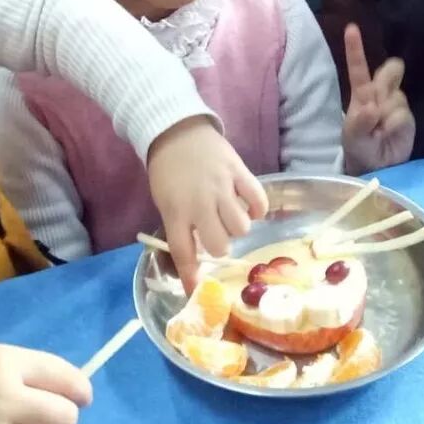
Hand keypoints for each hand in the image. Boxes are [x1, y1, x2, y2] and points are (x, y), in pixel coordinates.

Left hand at [147, 116, 268, 288]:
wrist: (176, 132)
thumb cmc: (167, 171)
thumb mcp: (165, 202)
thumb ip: (180, 227)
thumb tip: (200, 256)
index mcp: (176, 212)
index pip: (184, 252)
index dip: (192, 275)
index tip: (198, 291)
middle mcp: (200, 203)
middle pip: (220, 244)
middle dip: (220, 245)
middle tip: (217, 235)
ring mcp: (222, 187)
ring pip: (241, 226)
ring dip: (238, 227)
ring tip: (232, 217)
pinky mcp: (240, 172)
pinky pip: (258, 201)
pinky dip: (257, 209)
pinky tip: (250, 206)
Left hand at [341, 23, 414, 172]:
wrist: (377, 166)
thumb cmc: (359, 147)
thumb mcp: (352, 137)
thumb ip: (358, 122)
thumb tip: (371, 107)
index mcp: (361, 95)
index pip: (358, 69)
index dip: (355, 49)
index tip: (351, 28)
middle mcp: (380, 94)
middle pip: (388, 72)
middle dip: (386, 81)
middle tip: (377, 105)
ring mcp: (396, 103)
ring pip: (395, 98)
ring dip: (386, 116)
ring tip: (378, 132)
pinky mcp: (408, 117)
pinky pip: (402, 115)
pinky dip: (394, 127)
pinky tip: (388, 135)